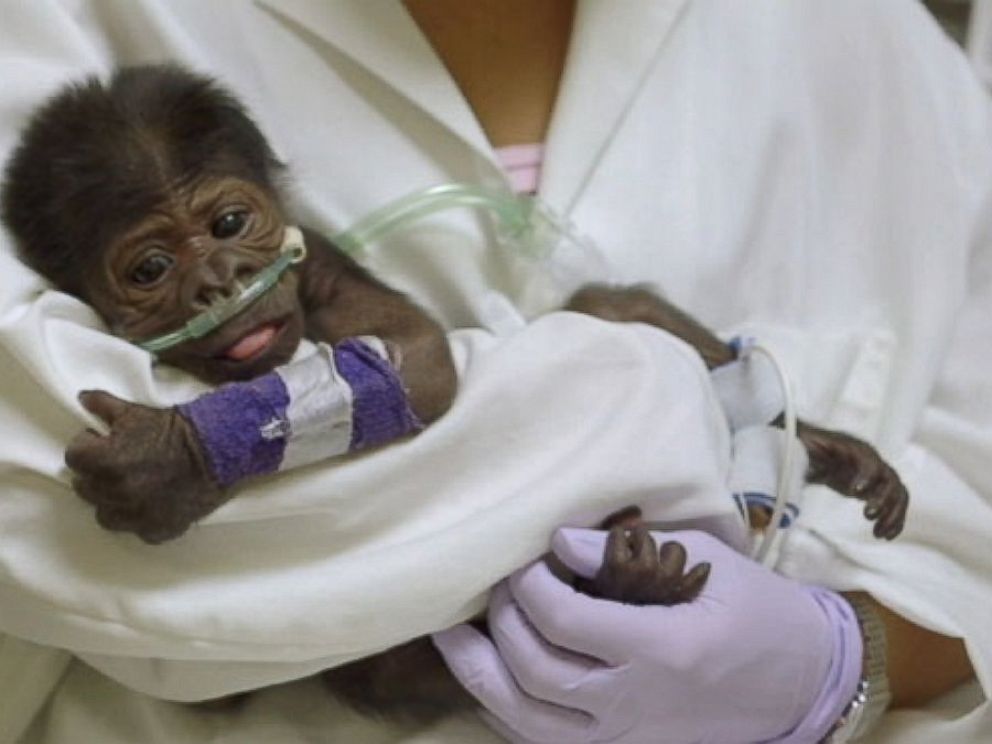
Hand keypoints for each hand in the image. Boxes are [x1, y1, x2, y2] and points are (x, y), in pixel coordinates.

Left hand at [65, 390, 224, 543]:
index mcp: (103, 461)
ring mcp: (135, 515)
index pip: (74, 457)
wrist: (217, 449)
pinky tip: (150, 503)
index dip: (88, 445)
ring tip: (130, 486)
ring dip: (112, 501)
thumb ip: (103, 405)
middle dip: (97, 473)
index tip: (103, 442)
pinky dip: (140, 518)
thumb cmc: (177, 430)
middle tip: (118, 462)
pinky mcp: (156, 529)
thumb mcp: (137, 412)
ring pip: (105, 513)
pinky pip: (136, 530)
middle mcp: (114, 492)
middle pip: (85, 487)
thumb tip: (83, 399)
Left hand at [434, 528, 862, 743]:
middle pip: (535, 672)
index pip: (564, 622)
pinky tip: (489, 675)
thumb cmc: (758, 611)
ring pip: (526, 719)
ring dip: (480, 673)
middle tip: (499, 585)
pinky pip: (543, 740)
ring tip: (452, 634)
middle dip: (502, 621)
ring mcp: (625, 737)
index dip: (530, 586)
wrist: (802, 682)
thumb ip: (630, 553)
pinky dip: (505, 709)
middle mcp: (634, 704)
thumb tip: (559, 542)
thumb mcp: (707, 563)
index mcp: (662, 650)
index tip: (527, 557)